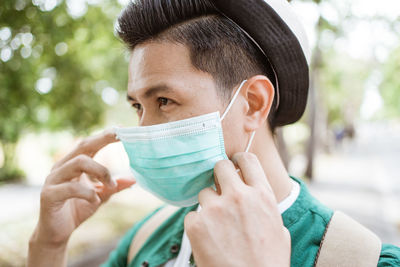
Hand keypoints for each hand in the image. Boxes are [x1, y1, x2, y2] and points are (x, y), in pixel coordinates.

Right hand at [28, 129, 134, 266]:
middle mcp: (61, 167)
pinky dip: (88, 193)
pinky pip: (71, 188)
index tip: (122, 130)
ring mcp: (53, 180)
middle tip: (120, 137)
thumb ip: (113, 187)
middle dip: (102, 140)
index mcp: (72, 164)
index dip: (104, 136)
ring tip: (110, 185)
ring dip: (100, 171)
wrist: (56, 234)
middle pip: (82, 146)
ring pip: (78, 162)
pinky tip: (96, 200)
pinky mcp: (49, 195)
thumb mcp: (100, 196)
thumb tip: (133, 180)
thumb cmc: (77, 210)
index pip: (89, 144)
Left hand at [184, 152, 290, 266]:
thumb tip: (254, 193)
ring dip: (208, 205)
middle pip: (219, 166)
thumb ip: (264, 205)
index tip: (234, 164)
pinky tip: (208, 239)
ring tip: (217, 226)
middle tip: (220, 189)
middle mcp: (238, 196)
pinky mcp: (196, 225)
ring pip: (204, 192)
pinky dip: (197, 225)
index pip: (247, 160)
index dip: (238, 160)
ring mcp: (215, 209)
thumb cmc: (268, 262)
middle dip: (219, 176)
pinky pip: (192, 215)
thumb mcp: (279, 229)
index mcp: (262, 196)